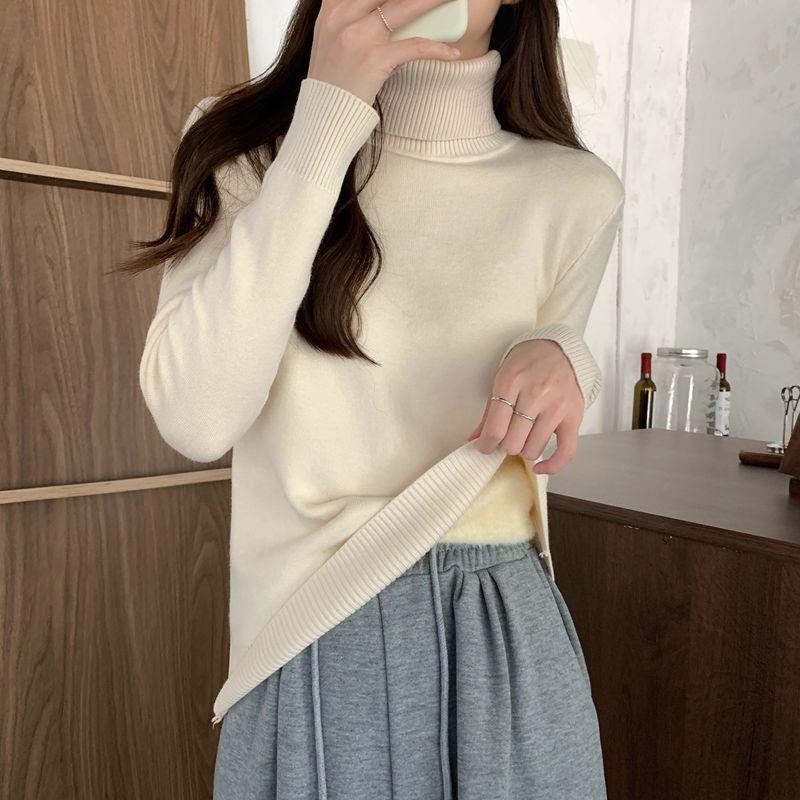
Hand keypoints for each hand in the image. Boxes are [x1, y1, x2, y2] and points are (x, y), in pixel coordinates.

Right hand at [308, 0, 461, 106]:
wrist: (323, 118)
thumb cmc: (333, 85)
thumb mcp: (332, 43)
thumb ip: (351, 21)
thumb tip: (387, 15)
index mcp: (332, 10)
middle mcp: (342, 17)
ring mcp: (358, 37)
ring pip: (404, 8)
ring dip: (432, 3)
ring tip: (452, 1)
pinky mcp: (374, 59)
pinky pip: (413, 47)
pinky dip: (436, 49)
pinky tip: (452, 53)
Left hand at [467, 339, 583, 474]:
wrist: (557, 349)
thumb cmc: (525, 365)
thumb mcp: (500, 381)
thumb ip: (489, 413)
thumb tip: (474, 440)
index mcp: (511, 382)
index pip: (495, 429)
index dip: (486, 445)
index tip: (485, 447)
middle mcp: (536, 394)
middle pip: (513, 442)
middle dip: (505, 445)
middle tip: (506, 437)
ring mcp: (557, 406)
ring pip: (534, 449)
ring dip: (524, 449)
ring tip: (523, 438)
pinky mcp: (575, 415)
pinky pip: (565, 452)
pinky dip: (551, 465)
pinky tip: (538, 466)